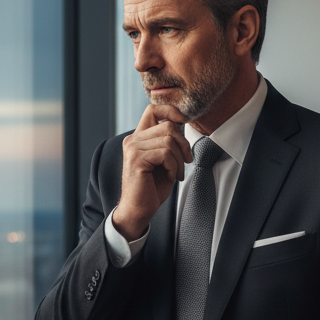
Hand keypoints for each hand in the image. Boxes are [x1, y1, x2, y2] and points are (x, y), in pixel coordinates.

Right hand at [112, 104, 191, 239]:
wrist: (139, 210)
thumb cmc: (152, 188)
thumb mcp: (164, 161)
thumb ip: (169, 142)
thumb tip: (182, 124)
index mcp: (138, 137)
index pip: (153, 109)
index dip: (171, 111)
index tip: (184, 122)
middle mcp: (133, 140)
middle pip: (168, 126)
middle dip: (183, 144)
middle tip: (186, 162)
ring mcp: (133, 148)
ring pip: (169, 140)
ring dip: (179, 159)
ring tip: (176, 173)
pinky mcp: (136, 159)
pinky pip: (165, 153)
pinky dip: (173, 166)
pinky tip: (170, 176)